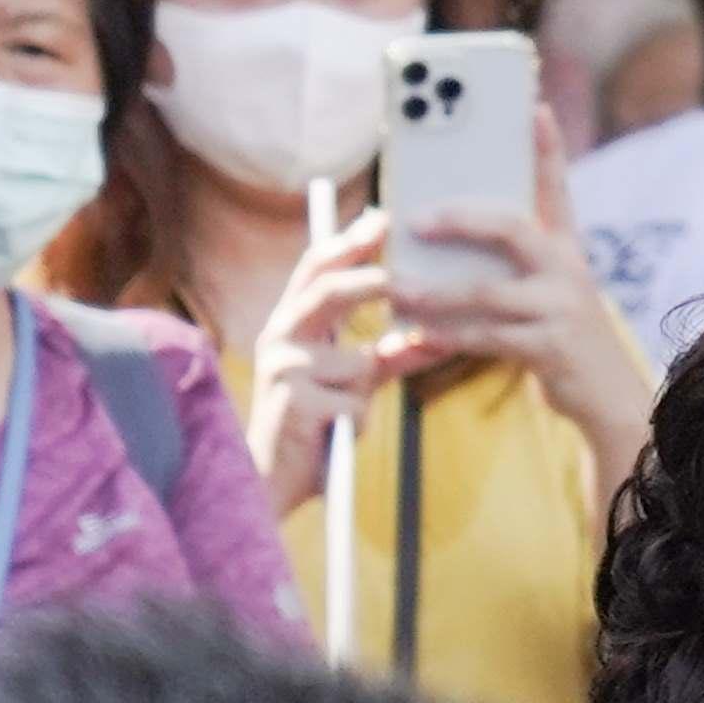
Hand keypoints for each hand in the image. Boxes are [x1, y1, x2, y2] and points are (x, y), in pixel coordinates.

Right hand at [247, 208, 436, 517]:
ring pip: (357, 364)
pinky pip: (354, 404)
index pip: (316, 268)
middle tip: (405, 282)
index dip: (348, 242)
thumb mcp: (351, 388)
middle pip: (330, 292)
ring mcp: (283, 367)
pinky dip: (356, 424)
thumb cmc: (312, 432)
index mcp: (289, 325)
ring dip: (363, 396)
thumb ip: (385, 359)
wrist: (271, 483)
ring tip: (340, 422)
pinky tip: (330, 440)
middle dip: (372, 283)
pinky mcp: (295, 400)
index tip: (382, 219)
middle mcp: (279, 336)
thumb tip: (433, 338)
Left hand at [390, 108, 653, 490]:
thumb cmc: (564, 335)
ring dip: (436, 291)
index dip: (546, 146)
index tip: (533, 105)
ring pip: (487, 292)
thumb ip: (514, 258)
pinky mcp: (549, 349)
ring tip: (397, 288)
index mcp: (566, 247)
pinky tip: (416, 336)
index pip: (556, 186)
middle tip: (416, 220)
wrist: (609, 397)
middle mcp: (567, 269)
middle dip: (460, 219)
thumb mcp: (550, 288)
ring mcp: (560, 309)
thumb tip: (446, 228)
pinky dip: (447, 337)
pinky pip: (486, 338)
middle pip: (511, 228)